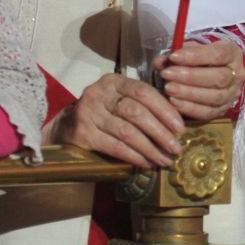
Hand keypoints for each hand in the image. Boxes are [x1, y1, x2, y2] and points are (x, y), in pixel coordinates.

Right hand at [45, 72, 182, 167]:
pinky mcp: (82, 134)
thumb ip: (142, 104)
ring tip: (164, 159)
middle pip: (137, 112)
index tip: (180, 127)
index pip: (144, 91)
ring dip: (150, 148)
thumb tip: (176, 122)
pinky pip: (114, 146)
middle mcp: (99, 93)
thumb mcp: (119, 100)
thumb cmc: (102, 114)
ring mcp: (88, 113)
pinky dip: (133, 156)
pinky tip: (146, 163)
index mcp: (113, 81)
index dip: (165, 109)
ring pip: (127, 132)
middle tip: (176, 148)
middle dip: (161, 132)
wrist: (65, 128)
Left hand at [154, 39, 244, 122]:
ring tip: (168, 88)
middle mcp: (237, 75)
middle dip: (190, 77)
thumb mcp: (191, 50)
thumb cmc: (200, 58)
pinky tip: (173, 102)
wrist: (212, 73)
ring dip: (188, 93)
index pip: (218, 54)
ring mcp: (232, 95)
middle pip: (218, 77)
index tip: (173, 56)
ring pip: (214, 97)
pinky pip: (208, 112)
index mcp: (232, 53)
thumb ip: (176, 55)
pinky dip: (189, 108)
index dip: (195, 56)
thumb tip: (159, 62)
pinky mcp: (223, 110)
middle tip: (167, 74)